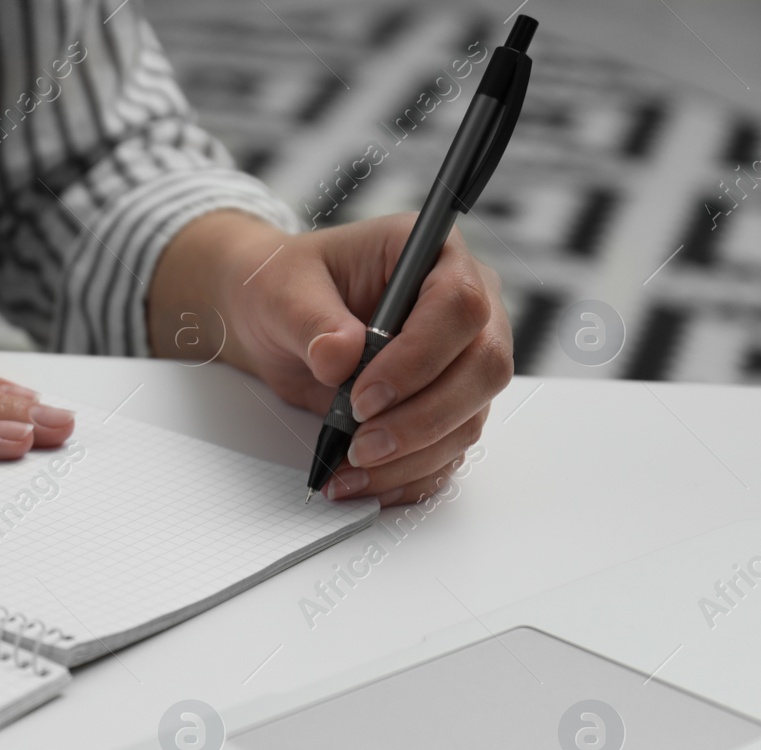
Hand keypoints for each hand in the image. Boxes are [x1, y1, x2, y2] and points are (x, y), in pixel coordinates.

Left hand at [150, 211, 511, 504]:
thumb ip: (310, 319)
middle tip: (362, 446)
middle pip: (483, 368)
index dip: (418, 358)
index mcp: (436, 255)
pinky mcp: (448, 406)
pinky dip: (407, 475)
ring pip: (469, 418)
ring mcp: (462, 360)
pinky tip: (363, 482)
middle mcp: (465, 308)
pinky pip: (447, 450)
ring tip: (351, 469)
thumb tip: (339, 357)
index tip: (364, 396)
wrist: (277, 318)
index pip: (459, 306)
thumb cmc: (286, 287)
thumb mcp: (282, 290)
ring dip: (413, 456)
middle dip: (422, 418)